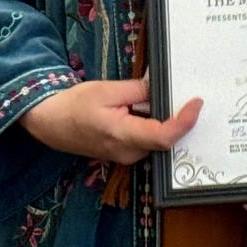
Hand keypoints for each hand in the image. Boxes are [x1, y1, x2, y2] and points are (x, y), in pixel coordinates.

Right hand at [19, 78, 200, 163]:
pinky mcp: (122, 154)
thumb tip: (161, 90)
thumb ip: (138, 91)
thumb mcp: (107, 89)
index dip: (184, 122)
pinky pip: (145, 141)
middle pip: (163, 140)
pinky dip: (153, 125)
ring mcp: (124, 157)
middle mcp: (127, 153)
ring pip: (155, 141)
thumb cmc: (75, 104)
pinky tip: (152, 108)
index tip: (196, 103)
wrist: (50, 121)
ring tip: (170, 97)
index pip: (163, 136)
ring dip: (164, 121)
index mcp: (122, 136)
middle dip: (178, 119)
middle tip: (189, 95)